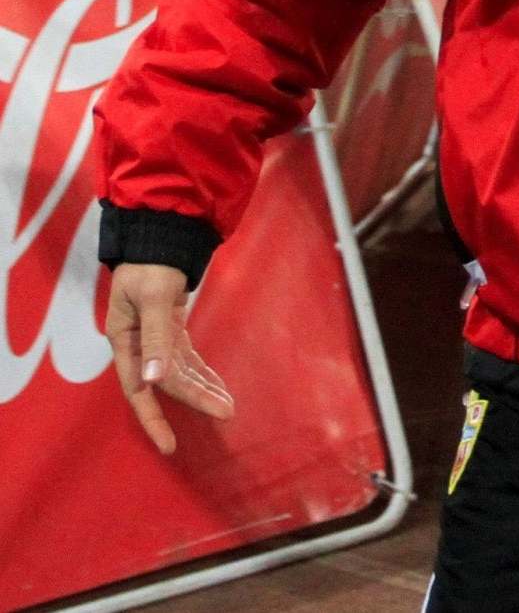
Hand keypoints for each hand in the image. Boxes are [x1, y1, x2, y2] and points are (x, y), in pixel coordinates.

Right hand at [105, 263, 235, 455]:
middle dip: (195, 400)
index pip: (141, 391)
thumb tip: (153, 379)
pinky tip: (218, 385)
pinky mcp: (169, 329)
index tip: (169, 447)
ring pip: (180, 372)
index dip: (154, 420)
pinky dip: (202, 371)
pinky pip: (187, 358)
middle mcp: (137, 346)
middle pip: (167, 383)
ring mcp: (154, 339)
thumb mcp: (152, 297)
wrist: (159, 237)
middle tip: (226, 414)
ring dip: (203, 388)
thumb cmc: (151, 264)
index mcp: (125, 343)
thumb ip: (156, 338)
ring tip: (228, 406)